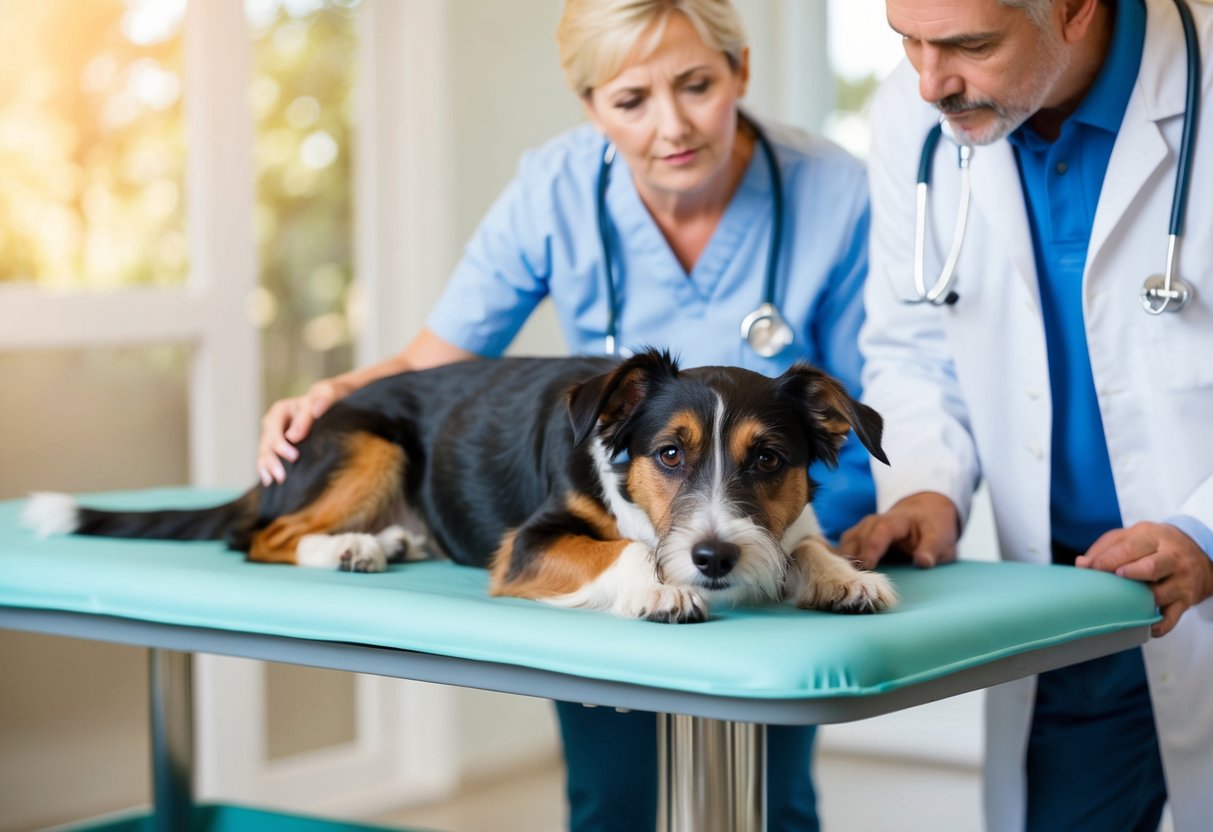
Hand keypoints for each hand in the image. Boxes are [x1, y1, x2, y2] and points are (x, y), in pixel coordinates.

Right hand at [257, 377, 352, 485]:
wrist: (331, 404)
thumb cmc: (327, 398)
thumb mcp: (325, 395)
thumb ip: (313, 407)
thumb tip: (295, 435)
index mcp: (280, 410)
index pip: (274, 429)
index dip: (281, 444)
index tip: (294, 457)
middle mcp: (273, 423)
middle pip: (266, 443)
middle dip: (272, 460)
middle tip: (282, 477)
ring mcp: (275, 436)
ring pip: (264, 452)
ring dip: (267, 467)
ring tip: (274, 481)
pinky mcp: (279, 447)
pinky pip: (268, 458)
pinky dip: (266, 469)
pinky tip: (268, 481)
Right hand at [839, 491, 960, 569]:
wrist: (922, 513)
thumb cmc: (932, 529)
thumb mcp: (940, 537)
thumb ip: (932, 549)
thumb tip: (923, 562)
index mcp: (897, 519)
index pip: (881, 530)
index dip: (872, 548)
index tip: (866, 565)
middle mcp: (874, 521)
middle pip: (859, 537)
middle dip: (853, 557)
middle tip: (851, 581)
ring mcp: (863, 529)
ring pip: (847, 542)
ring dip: (844, 560)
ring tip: (844, 581)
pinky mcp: (855, 538)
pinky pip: (842, 548)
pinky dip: (839, 560)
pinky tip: (838, 576)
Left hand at [1077, 523, 1212, 637]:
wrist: (1198, 554)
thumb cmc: (1153, 545)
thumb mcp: (1132, 537)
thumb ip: (1105, 548)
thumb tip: (1081, 564)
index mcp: (1153, 538)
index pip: (1130, 548)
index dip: (1108, 560)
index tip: (1091, 568)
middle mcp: (1171, 558)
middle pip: (1151, 568)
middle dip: (1130, 574)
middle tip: (1114, 578)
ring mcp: (1181, 581)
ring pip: (1159, 594)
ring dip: (1138, 602)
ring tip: (1121, 603)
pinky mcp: (1186, 601)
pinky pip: (1172, 618)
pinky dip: (1157, 625)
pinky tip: (1144, 626)